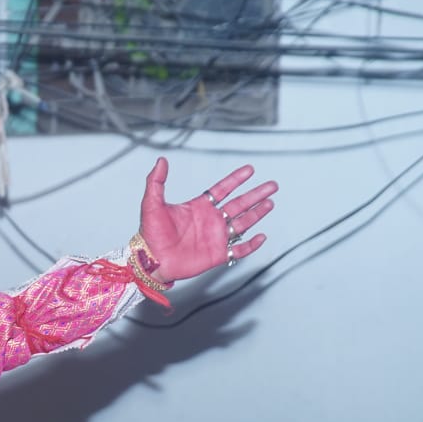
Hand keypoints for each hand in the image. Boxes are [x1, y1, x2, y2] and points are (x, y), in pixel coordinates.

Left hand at [138, 158, 277, 282]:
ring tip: (270, 203)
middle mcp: (210, 220)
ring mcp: (215, 237)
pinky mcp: (217, 255)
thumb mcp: (151, 204)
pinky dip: (251, 244)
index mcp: (198, 207)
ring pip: (243, 223)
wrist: (150, 260)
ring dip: (257, 213)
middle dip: (256, 195)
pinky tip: (261, 236)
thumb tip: (161, 161)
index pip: (222, 190)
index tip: (250, 169)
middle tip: (272, 185)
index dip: (236, 180)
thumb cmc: (149, 234)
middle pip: (239, 204)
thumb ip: (156, 182)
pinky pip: (239, 250)